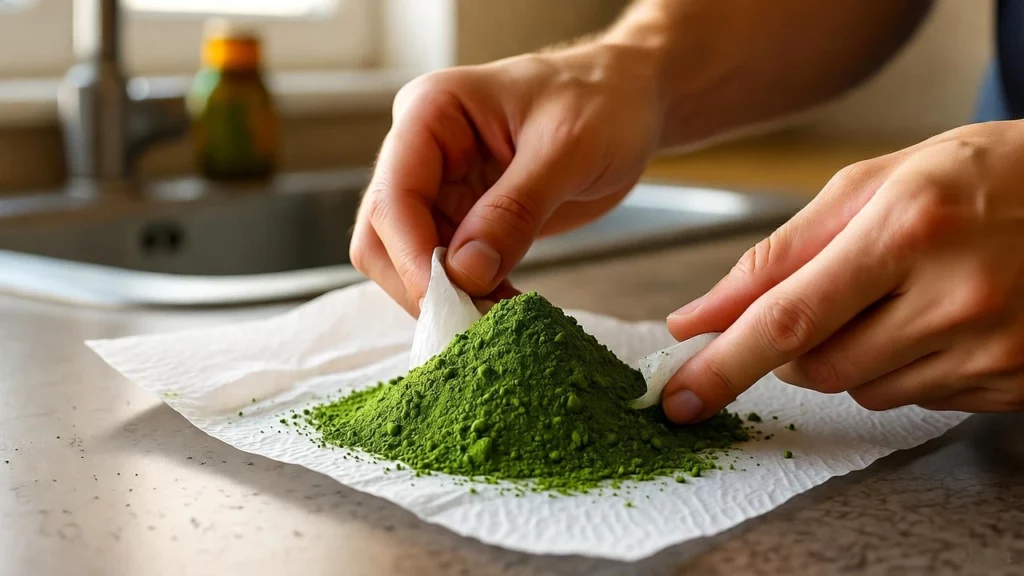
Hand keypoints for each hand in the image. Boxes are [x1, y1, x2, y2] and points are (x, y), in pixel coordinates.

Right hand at [351, 43, 662, 314]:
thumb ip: (515, 210)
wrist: (630, 102)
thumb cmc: (604, 102)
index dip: (412, 256)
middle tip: (472, 321)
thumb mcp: (568, 149)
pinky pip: (447, 267)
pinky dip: (469, 294)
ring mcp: (440, 186)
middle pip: (383, 235)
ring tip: (498, 317)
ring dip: (446, 296)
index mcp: (430, 112)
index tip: (449, 301)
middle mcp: (421, 150)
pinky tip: (505, 307)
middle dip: (419, 283)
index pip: (392, 196)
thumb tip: (466, 272)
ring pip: (409, 260)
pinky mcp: (464, 217)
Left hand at [662, 120, 1023, 422]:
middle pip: (816, 366)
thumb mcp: (876, 185)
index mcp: (907, 230)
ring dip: (849, 354)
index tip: (679, 395)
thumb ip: (781, 252)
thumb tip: (703, 314)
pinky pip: (916, 399)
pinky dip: (901, 366)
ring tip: (898, 296)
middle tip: (824, 299)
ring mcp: (990, 349)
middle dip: (792, 346)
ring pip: (860, 390)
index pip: (787, 319)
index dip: (723, 363)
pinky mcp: (1012, 384)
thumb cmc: (980, 176)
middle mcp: (952, 297)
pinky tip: (936, 319)